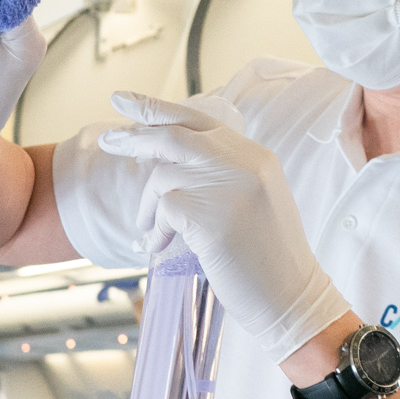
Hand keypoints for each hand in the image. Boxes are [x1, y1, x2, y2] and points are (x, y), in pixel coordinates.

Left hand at [96, 92, 348, 354]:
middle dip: (135, 137)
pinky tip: (160, 246)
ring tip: (150, 229)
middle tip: (107, 140)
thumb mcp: (255, 198)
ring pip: (163, 177)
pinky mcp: (209, 217)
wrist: (292, 298)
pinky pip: (164, 211)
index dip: (159, 108)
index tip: (125, 101)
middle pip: (174, 136)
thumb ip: (221, 172)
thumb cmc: (269, 256)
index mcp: (256, 155)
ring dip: (148, 205)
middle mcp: (243, 163)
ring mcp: (227, 187)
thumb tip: (164, 159)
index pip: (200, 120)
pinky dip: (156, 229)